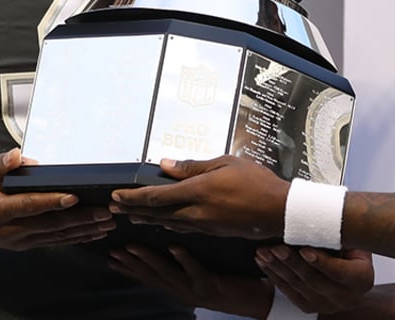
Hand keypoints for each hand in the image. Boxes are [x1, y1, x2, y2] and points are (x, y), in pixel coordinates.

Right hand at [0, 148, 114, 249]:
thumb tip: (17, 157)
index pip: (29, 205)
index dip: (52, 202)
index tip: (74, 196)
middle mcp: (8, 230)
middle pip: (49, 225)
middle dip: (80, 219)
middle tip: (105, 212)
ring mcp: (16, 240)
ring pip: (54, 236)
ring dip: (82, 230)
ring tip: (106, 223)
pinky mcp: (22, 244)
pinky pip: (51, 241)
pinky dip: (73, 237)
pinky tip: (91, 233)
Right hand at [108, 243, 272, 318]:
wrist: (253, 302)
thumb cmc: (227, 286)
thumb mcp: (200, 278)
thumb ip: (183, 266)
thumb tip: (167, 245)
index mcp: (178, 288)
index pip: (147, 278)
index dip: (128, 269)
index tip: (110, 258)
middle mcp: (182, 291)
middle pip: (151, 276)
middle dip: (131, 264)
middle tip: (113, 250)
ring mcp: (194, 288)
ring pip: (167, 273)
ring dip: (149, 259)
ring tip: (133, 246)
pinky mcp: (210, 284)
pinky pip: (195, 269)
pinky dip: (184, 258)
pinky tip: (175, 246)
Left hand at [109, 154, 288, 238]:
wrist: (279, 211)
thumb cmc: (256, 183)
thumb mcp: (224, 163)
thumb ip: (193, 166)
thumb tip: (167, 165)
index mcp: (197, 191)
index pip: (156, 196)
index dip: (133, 197)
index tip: (117, 196)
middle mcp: (196, 212)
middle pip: (156, 213)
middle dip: (133, 211)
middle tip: (115, 210)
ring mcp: (204, 225)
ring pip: (168, 223)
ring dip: (148, 219)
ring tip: (133, 217)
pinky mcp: (212, 232)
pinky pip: (183, 228)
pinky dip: (168, 224)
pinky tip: (164, 223)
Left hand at [257, 245, 374, 314]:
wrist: (350, 272)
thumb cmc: (350, 246)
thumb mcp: (352, 239)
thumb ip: (338, 234)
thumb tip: (319, 217)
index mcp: (362, 280)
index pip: (340, 272)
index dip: (322, 262)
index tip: (305, 250)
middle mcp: (346, 298)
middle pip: (315, 280)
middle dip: (293, 263)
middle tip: (277, 247)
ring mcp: (327, 305)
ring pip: (298, 287)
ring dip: (278, 268)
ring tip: (264, 252)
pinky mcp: (309, 307)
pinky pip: (288, 292)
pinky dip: (274, 276)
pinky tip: (264, 262)